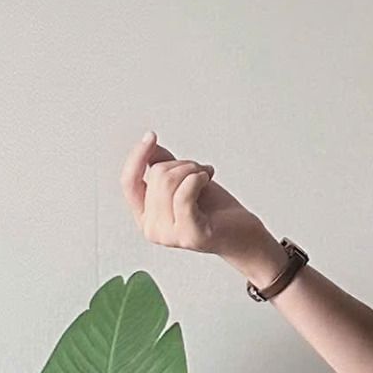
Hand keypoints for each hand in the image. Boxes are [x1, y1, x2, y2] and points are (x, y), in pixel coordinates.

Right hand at [120, 133, 269, 267]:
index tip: (151, 136)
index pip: (129, 183)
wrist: (243, 233)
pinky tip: (207, 179)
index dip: (137, 157)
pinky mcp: (191, 235)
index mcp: (145, 217)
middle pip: (156, 176)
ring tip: (205, 177)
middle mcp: (152, 230)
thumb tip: (149, 146)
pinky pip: (184, 195)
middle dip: (182, 165)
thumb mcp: (184, 180)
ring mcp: (170, 236)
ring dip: (192, 170)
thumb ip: (163, 164)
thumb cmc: (215, 210)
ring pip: (169, 182)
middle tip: (200, 172)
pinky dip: (197, 179)